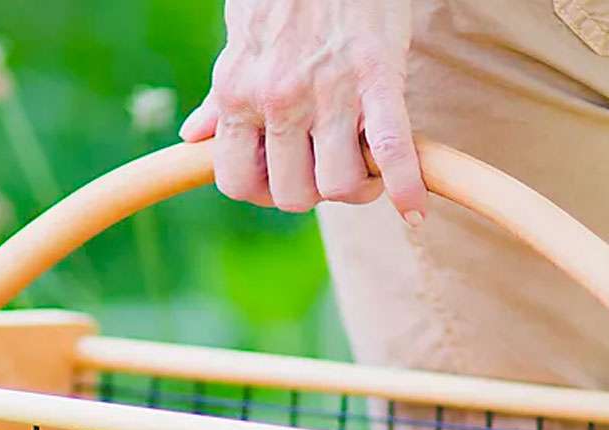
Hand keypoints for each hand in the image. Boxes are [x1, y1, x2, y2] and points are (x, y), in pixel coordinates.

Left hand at [179, 0, 427, 223]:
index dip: (262, 191)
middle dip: (313, 192)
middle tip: (328, 169)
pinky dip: (406, 186)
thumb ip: (221, 98)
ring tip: (365, 167)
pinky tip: (414, 207)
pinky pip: (391, 152)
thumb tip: (194, 136)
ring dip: (357, 188)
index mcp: (239, 93)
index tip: (283, 176)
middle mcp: (278, 99)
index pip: (238, 183)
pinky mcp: (377, 80)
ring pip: (339, 186)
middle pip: (293, 195)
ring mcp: (328, 93)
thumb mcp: (239, 41)